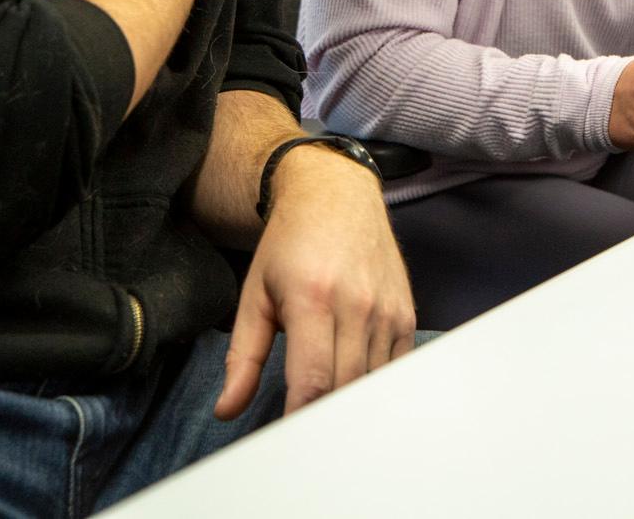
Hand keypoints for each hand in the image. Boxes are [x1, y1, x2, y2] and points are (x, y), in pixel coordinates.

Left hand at [215, 146, 414, 419]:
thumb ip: (244, 356)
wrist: (336, 195)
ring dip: (349, 403)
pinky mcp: (406, 314)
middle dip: (322, 415)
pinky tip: (354, 389)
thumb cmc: (289, 245)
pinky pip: (394, 369)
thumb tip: (226, 409)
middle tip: (301, 430)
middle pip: (344, 388)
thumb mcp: (254, 294)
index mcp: (312, 298)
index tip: (285, 437)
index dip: (299, 419)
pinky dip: (374, 386)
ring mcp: (387, 310)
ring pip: (372, 384)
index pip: (312, 380)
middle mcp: (356, 304)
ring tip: (326, 413)